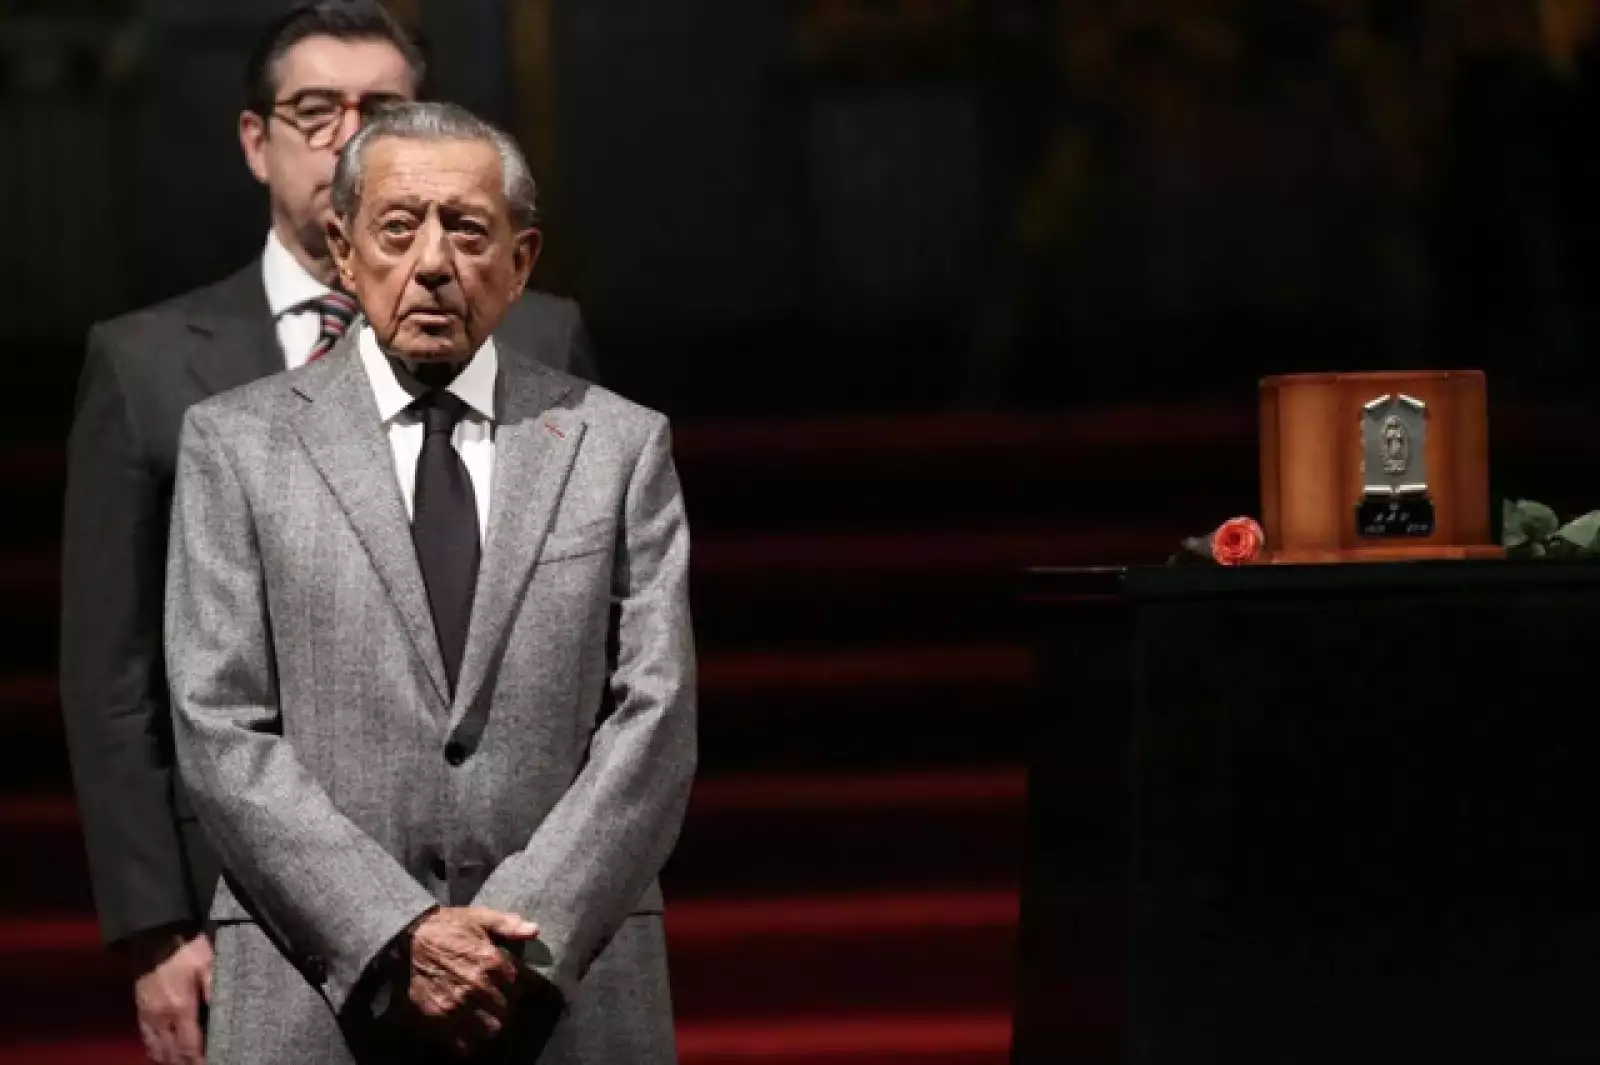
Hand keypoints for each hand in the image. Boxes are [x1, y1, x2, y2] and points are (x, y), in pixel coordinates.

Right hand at [126, 926, 211, 1064]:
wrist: (153, 934)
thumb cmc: (185, 948)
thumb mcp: (208, 964)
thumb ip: (215, 989)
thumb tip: (224, 1012)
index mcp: (180, 1009)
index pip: (190, 1047)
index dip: (200, 1061)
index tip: (214, 1064)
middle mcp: (161, 1018)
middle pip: (173, 1054)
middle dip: (187, 1064)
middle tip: (202, 1064)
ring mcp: (148, 1015)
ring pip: (158, 1050)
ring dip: (172, 1061)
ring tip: (187, 1064)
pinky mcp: (140, 1009)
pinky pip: (147, 1039)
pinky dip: (156, 1051)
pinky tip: (164, 1053)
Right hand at [405, 906, 538, 1055]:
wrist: (406, 939)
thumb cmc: (446, 927)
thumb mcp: (479, 917)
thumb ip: (508, 925)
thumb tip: (534, 931)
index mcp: (491, 961)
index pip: (520, 984)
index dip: (519, 985)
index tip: (512, 984)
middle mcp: (477, 986)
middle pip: (507, 1010)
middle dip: (506, 1006)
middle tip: (499, 1002)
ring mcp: (457, 1005)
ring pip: (490, 1030)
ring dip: (492, 1025)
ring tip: (487, 1017)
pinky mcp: (438, 1019)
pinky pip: (464, 1043)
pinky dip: (471, 1040)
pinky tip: (469, 1028)